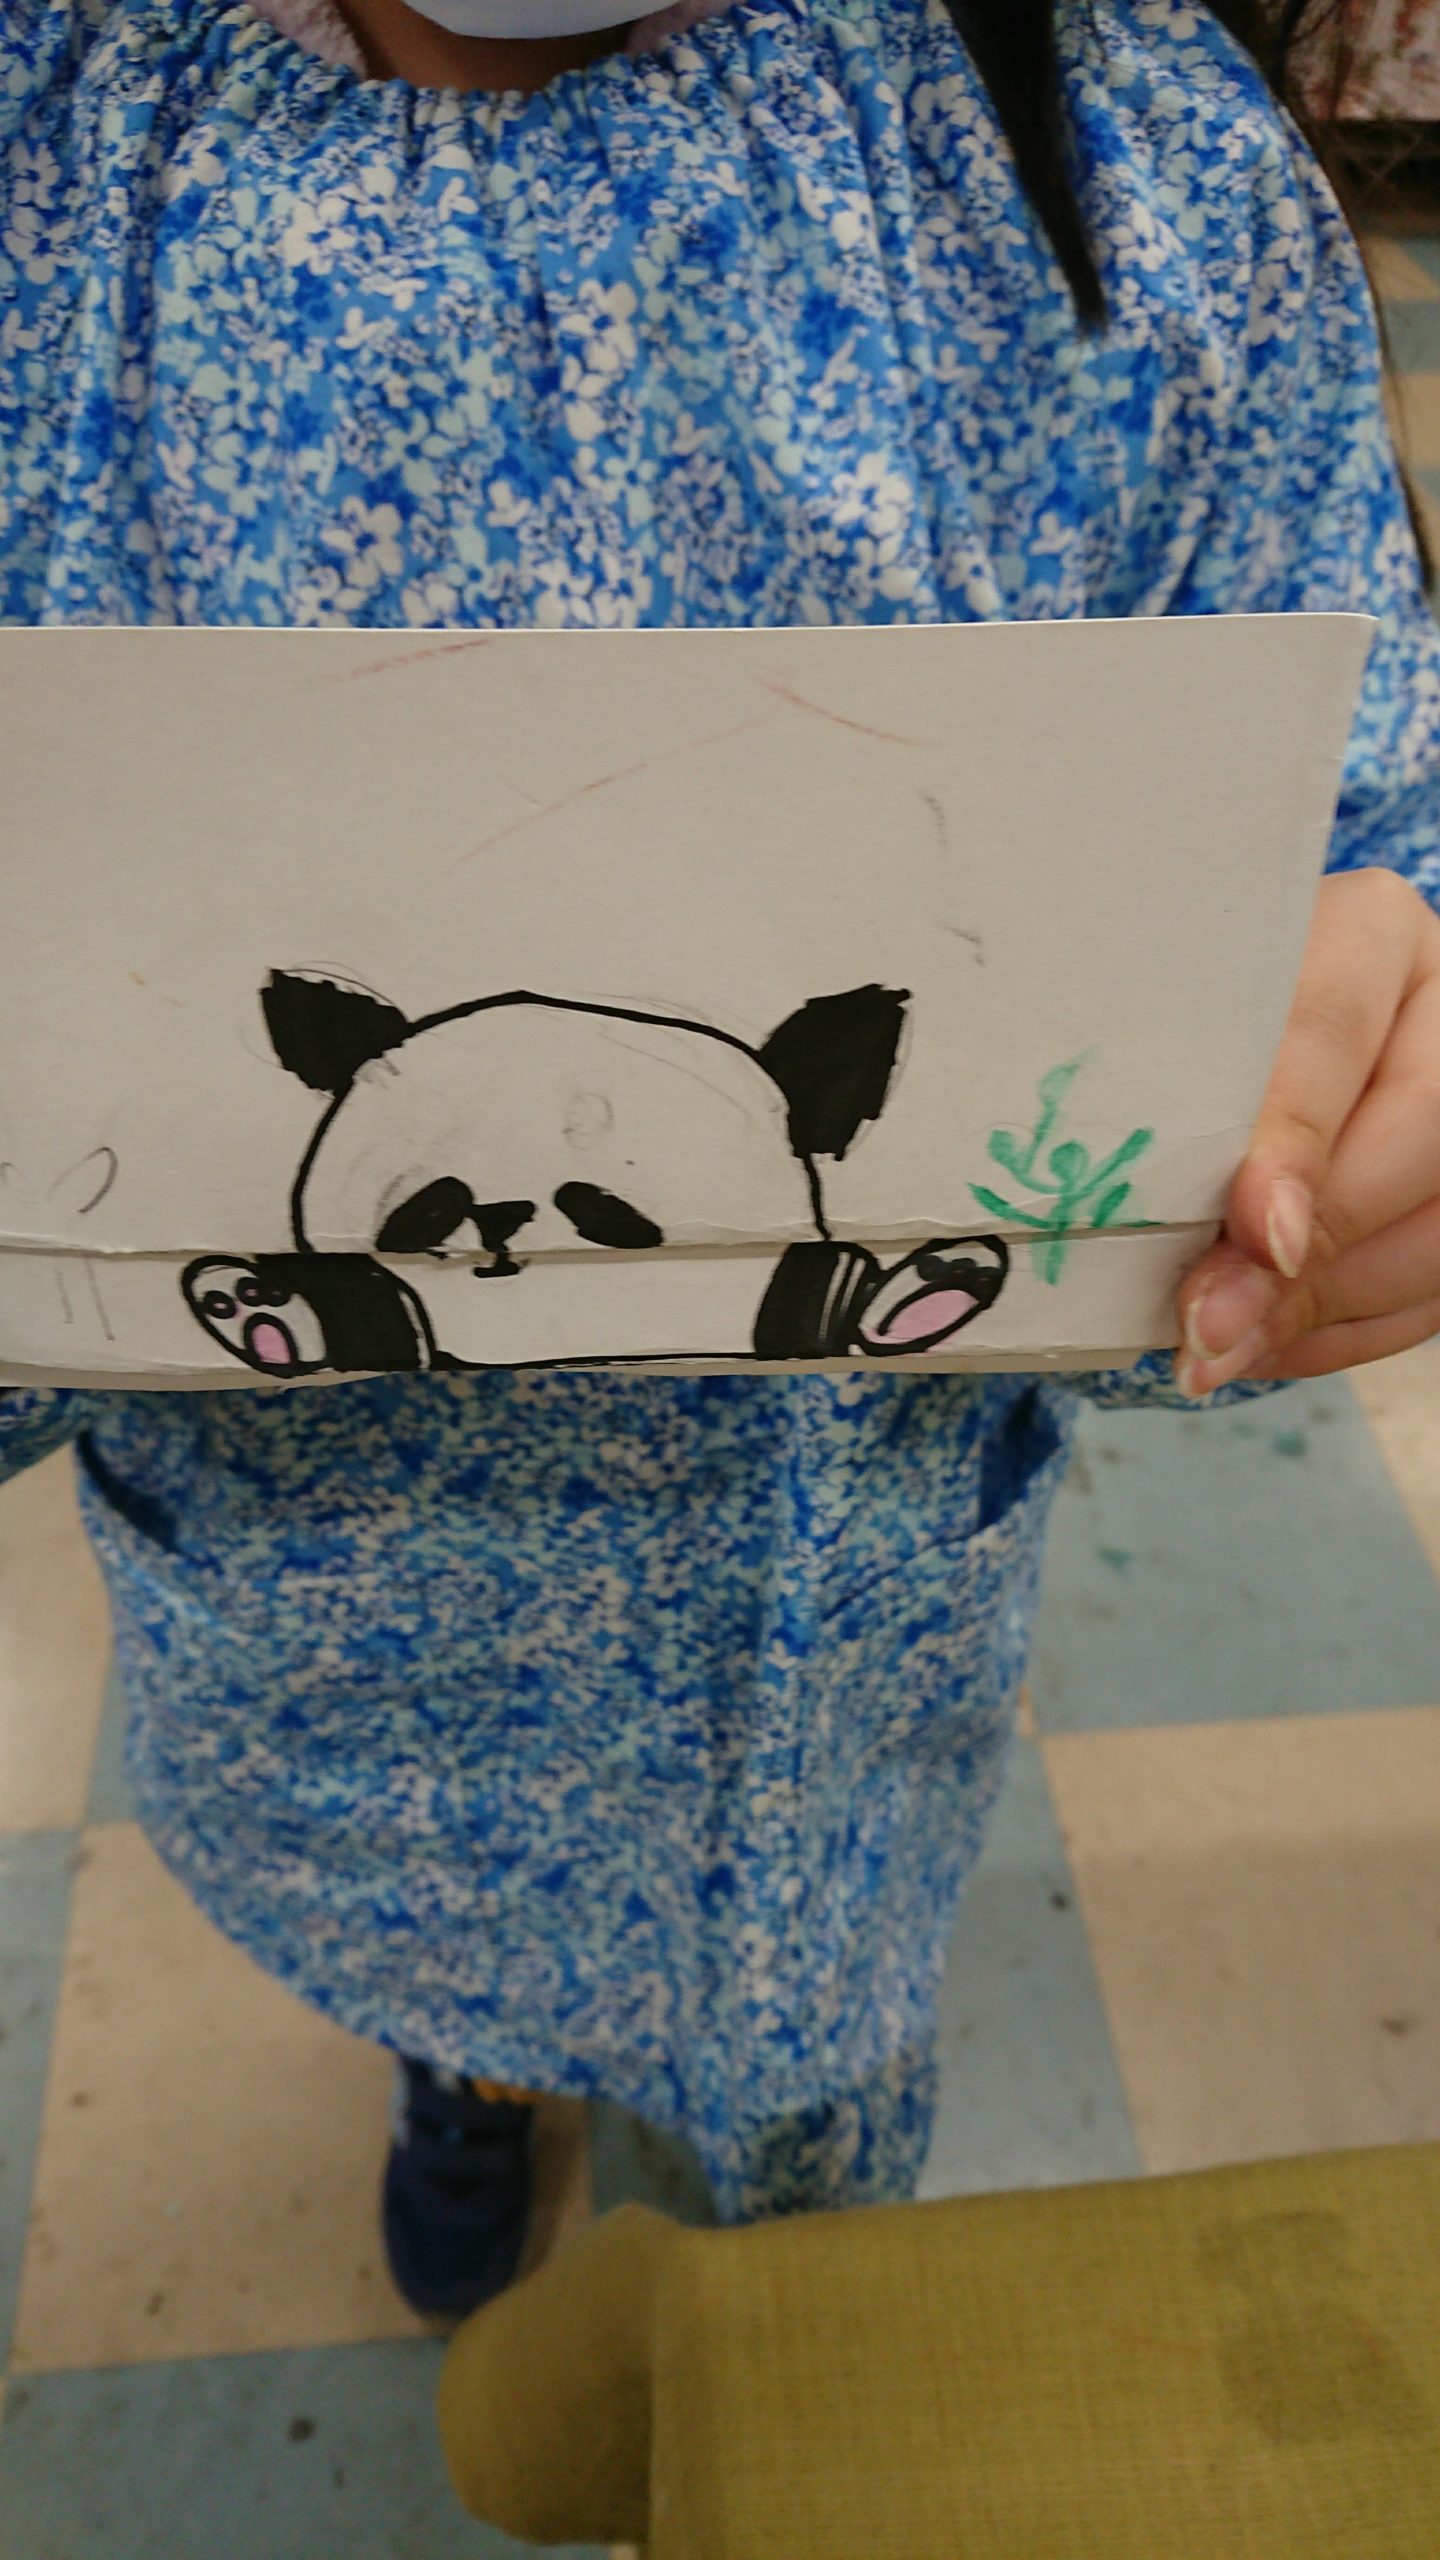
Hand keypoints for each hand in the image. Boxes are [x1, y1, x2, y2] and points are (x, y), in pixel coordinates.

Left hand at [1176, 868, 1439, 1397]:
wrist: (1220, 1055)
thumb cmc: (1172, 1040)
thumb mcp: (1176, 1047)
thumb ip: (1186, 1123)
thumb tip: (1202, 1281)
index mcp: (1370, 933)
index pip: (1336, 1031)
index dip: (1299, 1140)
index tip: (1255, 1231)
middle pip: (1425, 1133)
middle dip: (1317, 1250)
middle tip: (1213, 1324)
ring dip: (1327, 1308)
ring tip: (1219, 1351)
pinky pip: (1435, 1290)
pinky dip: (1344, 1332)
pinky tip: (1265, 1346)